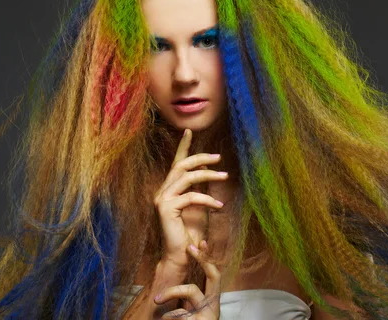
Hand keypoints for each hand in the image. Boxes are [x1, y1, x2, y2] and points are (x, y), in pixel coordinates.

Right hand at [154, 128, 228, 267]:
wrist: (180, 256)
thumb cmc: (190, 233)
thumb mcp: (198, 207)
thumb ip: (199, 189)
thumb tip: (208, 171)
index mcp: (169, 188)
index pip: (176, 163)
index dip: (183, 147)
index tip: (189, 131)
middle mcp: (163, 191)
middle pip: (182, 165)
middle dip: (201, 158)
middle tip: (219, 158)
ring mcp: (162, 199)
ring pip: (187, 177)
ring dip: (208, 175)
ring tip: (225, 176)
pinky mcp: (166, 208)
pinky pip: (191, 197)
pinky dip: (207, 199)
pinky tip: (219, 204)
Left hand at [155, 241, 220, 319]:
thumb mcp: (189, 309)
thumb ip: (186, 296)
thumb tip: (173, 276)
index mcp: (210, 300)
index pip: (213, 274)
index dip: (208, 259)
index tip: (202, 242)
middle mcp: (213, 305)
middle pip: (214, 275)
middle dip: (203, 258)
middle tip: (190, 246)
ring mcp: (208, 314)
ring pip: (191, 289)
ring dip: (171, 292)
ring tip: (157, 300)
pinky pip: (179, 312)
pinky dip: (167, 315)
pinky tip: (163, 318)